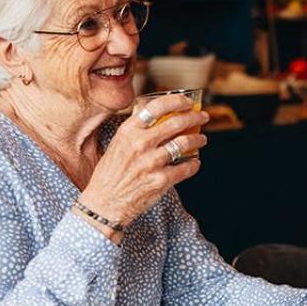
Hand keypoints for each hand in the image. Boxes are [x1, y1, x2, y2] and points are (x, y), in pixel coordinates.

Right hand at [79, 94, 207, 228]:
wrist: (104, 203)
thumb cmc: (110, 174)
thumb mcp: (116, 145)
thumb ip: (133, 129)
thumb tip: (147, 110)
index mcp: (128, 132)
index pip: (156, 107)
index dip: (176, 101)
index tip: (187, 102)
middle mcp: (140, 144)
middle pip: (176, 122)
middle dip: (194, 117)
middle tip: (202, 117)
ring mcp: (151, 162)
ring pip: (184, 143)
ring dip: (198, 139)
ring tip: (202, 139)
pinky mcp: (160, 180)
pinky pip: (186, 168)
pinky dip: (194, 164)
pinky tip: (195, 162)